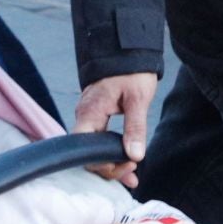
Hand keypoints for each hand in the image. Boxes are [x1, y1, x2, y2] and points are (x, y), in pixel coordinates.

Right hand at [72, 72, 158, 189]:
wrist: (127, 49)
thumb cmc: (131, 71)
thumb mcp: (137, 99)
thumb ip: (135, 128)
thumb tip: (135, 155)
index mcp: (90, 112)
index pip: (85, 149)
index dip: (104, 163)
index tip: (128, 164)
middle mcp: (84, 116)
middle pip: (88, 153)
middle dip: (109, 168)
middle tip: (133, 173)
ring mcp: (89, 116)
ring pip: (94, 148)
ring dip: (111, 162)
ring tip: (131, 174)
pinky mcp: (95, 115)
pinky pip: (98, 138)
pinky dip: (110, 151)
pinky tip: (124, 159)